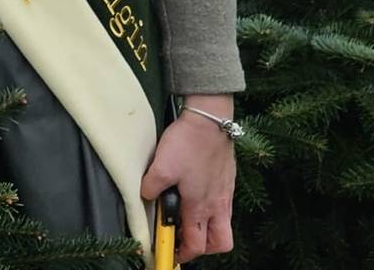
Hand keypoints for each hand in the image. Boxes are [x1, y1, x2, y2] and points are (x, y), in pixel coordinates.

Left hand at [141, 95, 236, 260]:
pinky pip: (224, 207)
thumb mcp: (160, 167)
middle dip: (202, 249)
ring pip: (223, 226)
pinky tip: (195, 197)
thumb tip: (146, 197)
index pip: (196, 244)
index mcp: (200, 206)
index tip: (169, 253)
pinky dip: (211, 212)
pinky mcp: (227, 181)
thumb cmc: (188, 143)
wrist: (210, 119)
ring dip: (208, 231)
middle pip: (219, 243)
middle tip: (182, 241)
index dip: (182, 254)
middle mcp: (217, 204)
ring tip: (188, 221)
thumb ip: (150, 187)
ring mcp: (225, 193)